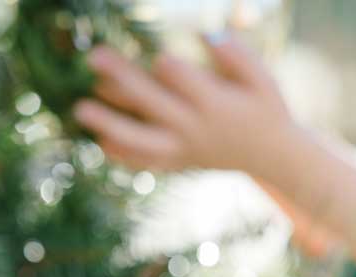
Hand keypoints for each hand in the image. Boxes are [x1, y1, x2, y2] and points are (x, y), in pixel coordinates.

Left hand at [74, 35, 302, 184]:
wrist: (275, 157)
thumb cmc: (267, 109)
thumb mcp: (263, 78)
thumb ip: (236, 54)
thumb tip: (203, 34)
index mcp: (215, 104)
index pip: (183, 82)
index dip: (168, 67)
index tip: (159, 59)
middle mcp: (196, 128)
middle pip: (152, 102)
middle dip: (122, 79)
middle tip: (93, 56)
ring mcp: (185, 148)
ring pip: (142, 139)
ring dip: (110, 124)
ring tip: (80, 109)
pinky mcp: (181, 162)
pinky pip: (148, 162)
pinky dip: (124, 155)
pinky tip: (101, 142)